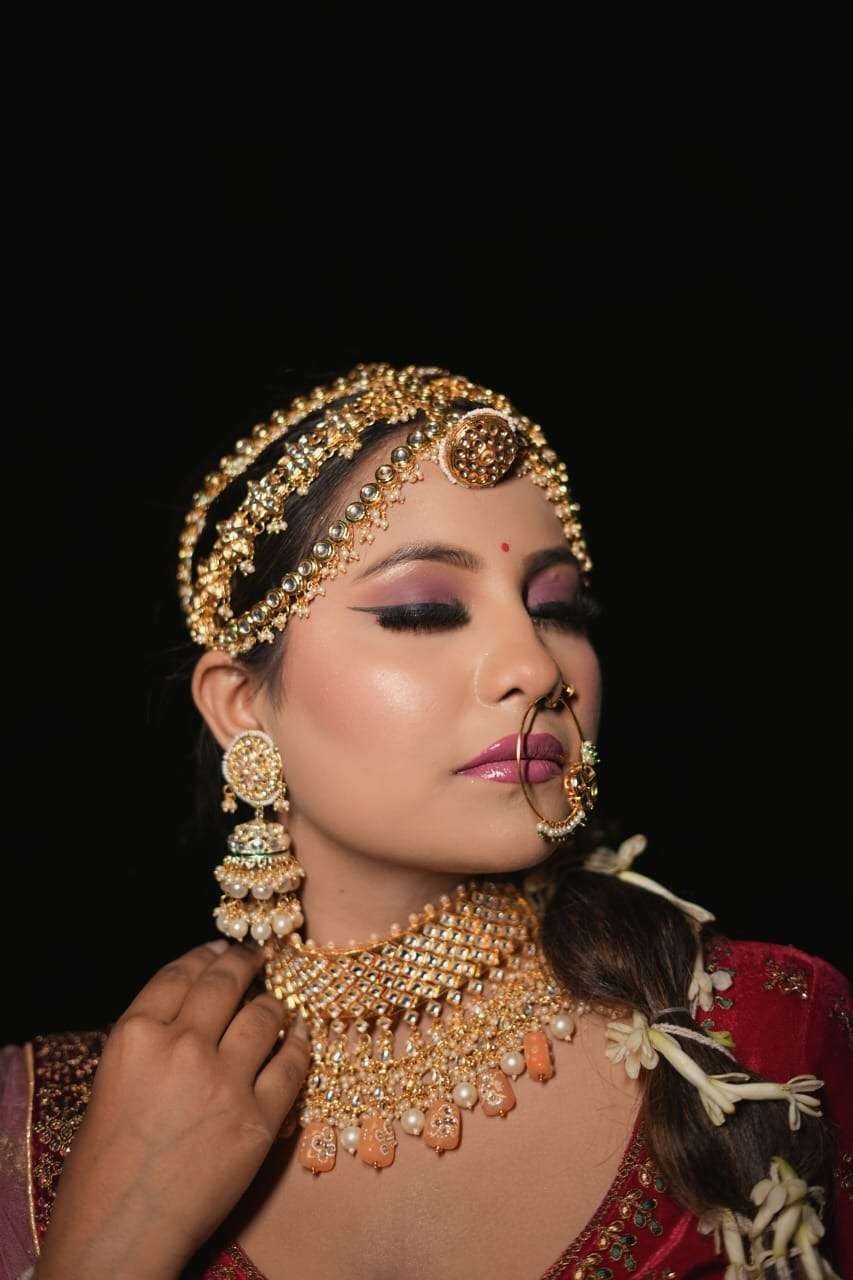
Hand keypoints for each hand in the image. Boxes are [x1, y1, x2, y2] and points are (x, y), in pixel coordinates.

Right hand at [35, 939, 310, 1279]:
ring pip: (265, 1015)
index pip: (180, 973)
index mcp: (136, 1035)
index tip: (223, 946)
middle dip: (246, 961)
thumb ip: (151, 1040)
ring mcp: (225, 1080)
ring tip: (279, 1003)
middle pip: (225, 982)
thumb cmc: (106, 1167)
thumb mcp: (112, 1081)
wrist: (122, 1231)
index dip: (206, 954)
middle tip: (259, 954)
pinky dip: (300, 1043)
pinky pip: (293, 1063)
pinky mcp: (259, 1118)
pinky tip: (300, 1037)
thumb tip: (195, 1008)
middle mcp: (183, 1046)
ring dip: (274, 1004)